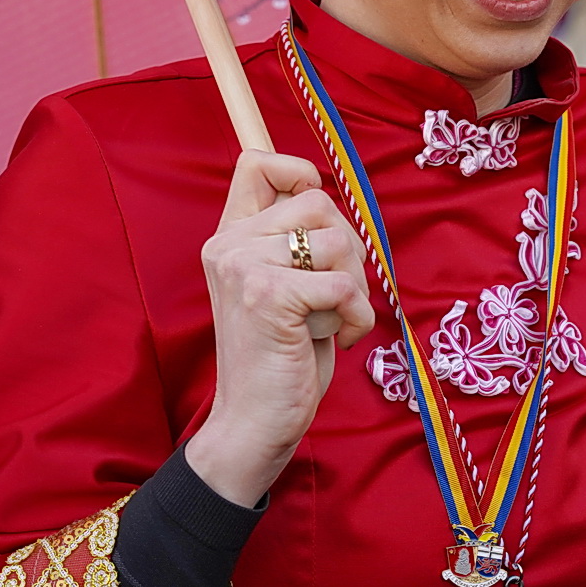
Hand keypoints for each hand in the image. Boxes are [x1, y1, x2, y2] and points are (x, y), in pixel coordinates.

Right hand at [185, 150, 374, 507]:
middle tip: (336, 293)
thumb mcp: (283, 285)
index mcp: (229, 237)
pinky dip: (356, 316)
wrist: (253, 423)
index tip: (317, 214)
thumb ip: (294, 241)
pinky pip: (343, 284)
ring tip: (331, 320)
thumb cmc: (280, 357)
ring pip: (336, 242)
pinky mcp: (268, 295)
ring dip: (353, 287)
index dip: (298, 172)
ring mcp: (244, 267)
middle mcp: (229, 244)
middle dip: (348, 248)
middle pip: (318, 202)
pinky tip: (336, 339)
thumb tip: (327, 193)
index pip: (256, 163)